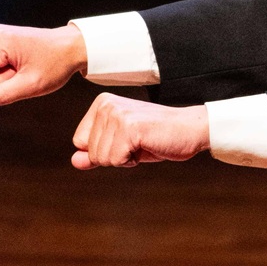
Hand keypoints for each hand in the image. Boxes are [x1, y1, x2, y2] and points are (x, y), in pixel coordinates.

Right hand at [0, 22, 85, 105]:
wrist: (71, 47)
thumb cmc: (56, 64)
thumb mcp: (31, 85)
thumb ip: (2, 94)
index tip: (20, 76)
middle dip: (1, 80)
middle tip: (25, 72)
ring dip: (5, 75)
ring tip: (25, 67)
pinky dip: (6, 69)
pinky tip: (22, 63)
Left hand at [71, 93, 209, 169]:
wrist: (192, 130)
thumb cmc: (159, 137)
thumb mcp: (123, 145)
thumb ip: (97, 152)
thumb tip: (75, 161)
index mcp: (102, 104)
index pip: (80, 141)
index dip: (105, 151)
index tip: (127, 141)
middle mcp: (106, 105)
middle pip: (91, 152)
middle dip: (115, 157)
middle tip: (139, 143)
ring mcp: (117, 115)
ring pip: (102, 158)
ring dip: (125, 159)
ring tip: (144, 143)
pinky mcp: (129, 128)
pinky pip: (116, 160)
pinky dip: (132, 161)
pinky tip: (147, 146)